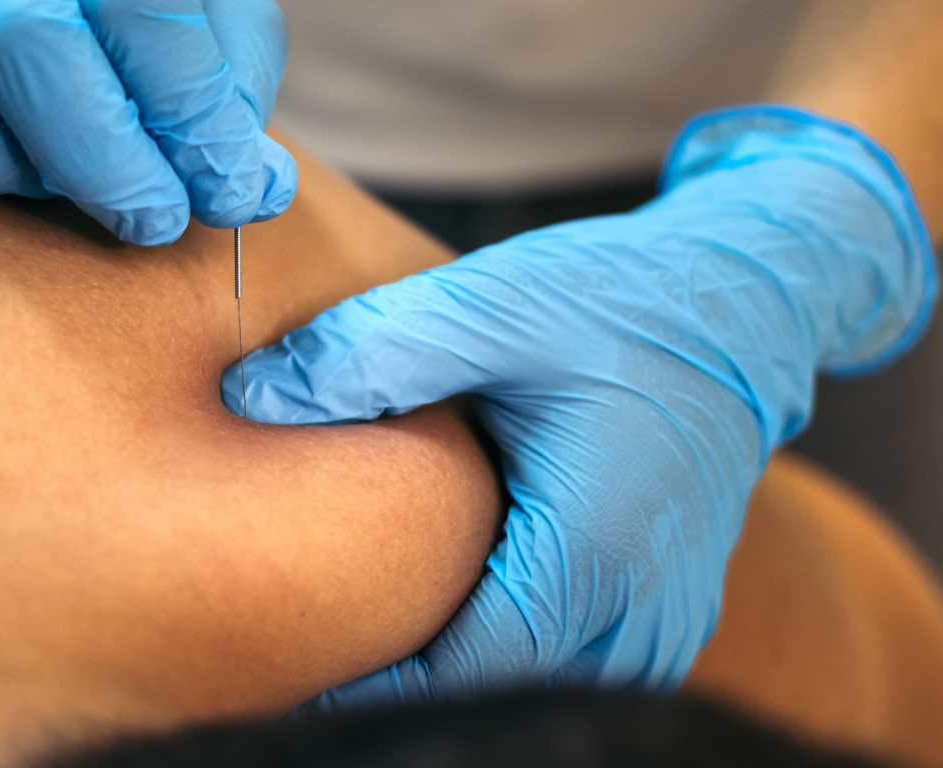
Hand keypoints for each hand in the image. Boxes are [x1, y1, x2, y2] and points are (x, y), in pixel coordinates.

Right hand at [0, 0, 297, 245]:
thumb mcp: (214, 19)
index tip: (223, 194)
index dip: (190, 119)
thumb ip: (230, 92)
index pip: (145, 13)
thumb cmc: (142, 9)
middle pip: (27, 44)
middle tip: (149, 220)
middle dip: (102, 160)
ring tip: (44, 188)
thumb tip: (251, 191)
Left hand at [222, 106, 935, 706]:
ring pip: (528, 688)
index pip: (453, 674)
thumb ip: (370, 352)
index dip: (360, 682)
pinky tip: (437, 609)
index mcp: (591, 555)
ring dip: (450, 668)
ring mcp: (661, 628)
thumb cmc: (620, 300)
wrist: (745, 304)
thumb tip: (248, 398)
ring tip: (360, 631)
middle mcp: (637, 614)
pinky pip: (566, 666)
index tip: (280, 662)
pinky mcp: (662, 615)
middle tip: (301, 648)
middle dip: (398, 677)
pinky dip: (499, 653)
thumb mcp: (492, 302)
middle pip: (488, 693)